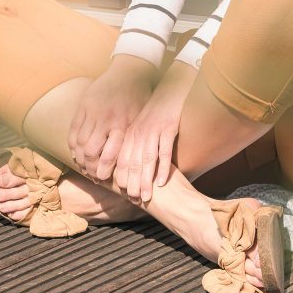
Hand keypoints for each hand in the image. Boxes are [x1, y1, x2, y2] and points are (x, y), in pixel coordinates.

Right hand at [67, 56, 156, 182]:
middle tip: (91, 176)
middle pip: (90, 152)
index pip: (109, 155)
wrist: (130, 70)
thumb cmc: (140, 97)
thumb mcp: (141, 118)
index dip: (103, 171)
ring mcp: (92, 111)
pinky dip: (72, 143)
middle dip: (89, 168)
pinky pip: (73, 129)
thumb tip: (132, 163)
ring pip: (79, 142)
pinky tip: (76, 152)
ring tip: (83, 167)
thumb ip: (133, 138)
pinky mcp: (83, 105)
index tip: (102, 179)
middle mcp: (105, 119)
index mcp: (122, 124)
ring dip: (79, 157)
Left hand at [111, 63, 193, 203]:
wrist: (171, 91)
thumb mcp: (142, 127)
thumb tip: (133, 167)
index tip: (123, 194)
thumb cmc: (157, 113)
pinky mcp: (167, 128)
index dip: (121, 177)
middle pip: (132, 162)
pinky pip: (164, 152)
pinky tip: (162, 182)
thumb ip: (137, 144)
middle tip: (133, 201)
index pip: (121, 159)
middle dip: (132, 184)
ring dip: (145, 180)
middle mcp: (138, 133)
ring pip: (146, 160)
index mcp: (130, 134)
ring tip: (146, 197)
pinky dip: (163, 168)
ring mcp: (152, 131)